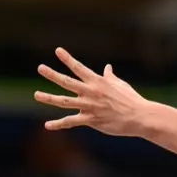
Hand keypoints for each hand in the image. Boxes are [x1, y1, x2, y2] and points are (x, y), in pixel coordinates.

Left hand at [36, 49, 151, 135]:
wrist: (139, 116)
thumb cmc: (131, 99)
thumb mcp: (120, 84)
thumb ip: (109, 76)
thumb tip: (107, 67)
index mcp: (97, 81)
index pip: (79, 67)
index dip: (67, 58)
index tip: (57, 50)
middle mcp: (90, 92)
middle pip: (67, 82)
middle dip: (52, 74)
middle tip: (40, 68)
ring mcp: (89, 106)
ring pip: (64, 101)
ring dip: (49, 98)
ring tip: (37, 94)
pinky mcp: (91, 120)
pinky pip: (71, 122)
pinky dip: (58, 124)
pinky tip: (47, 125)